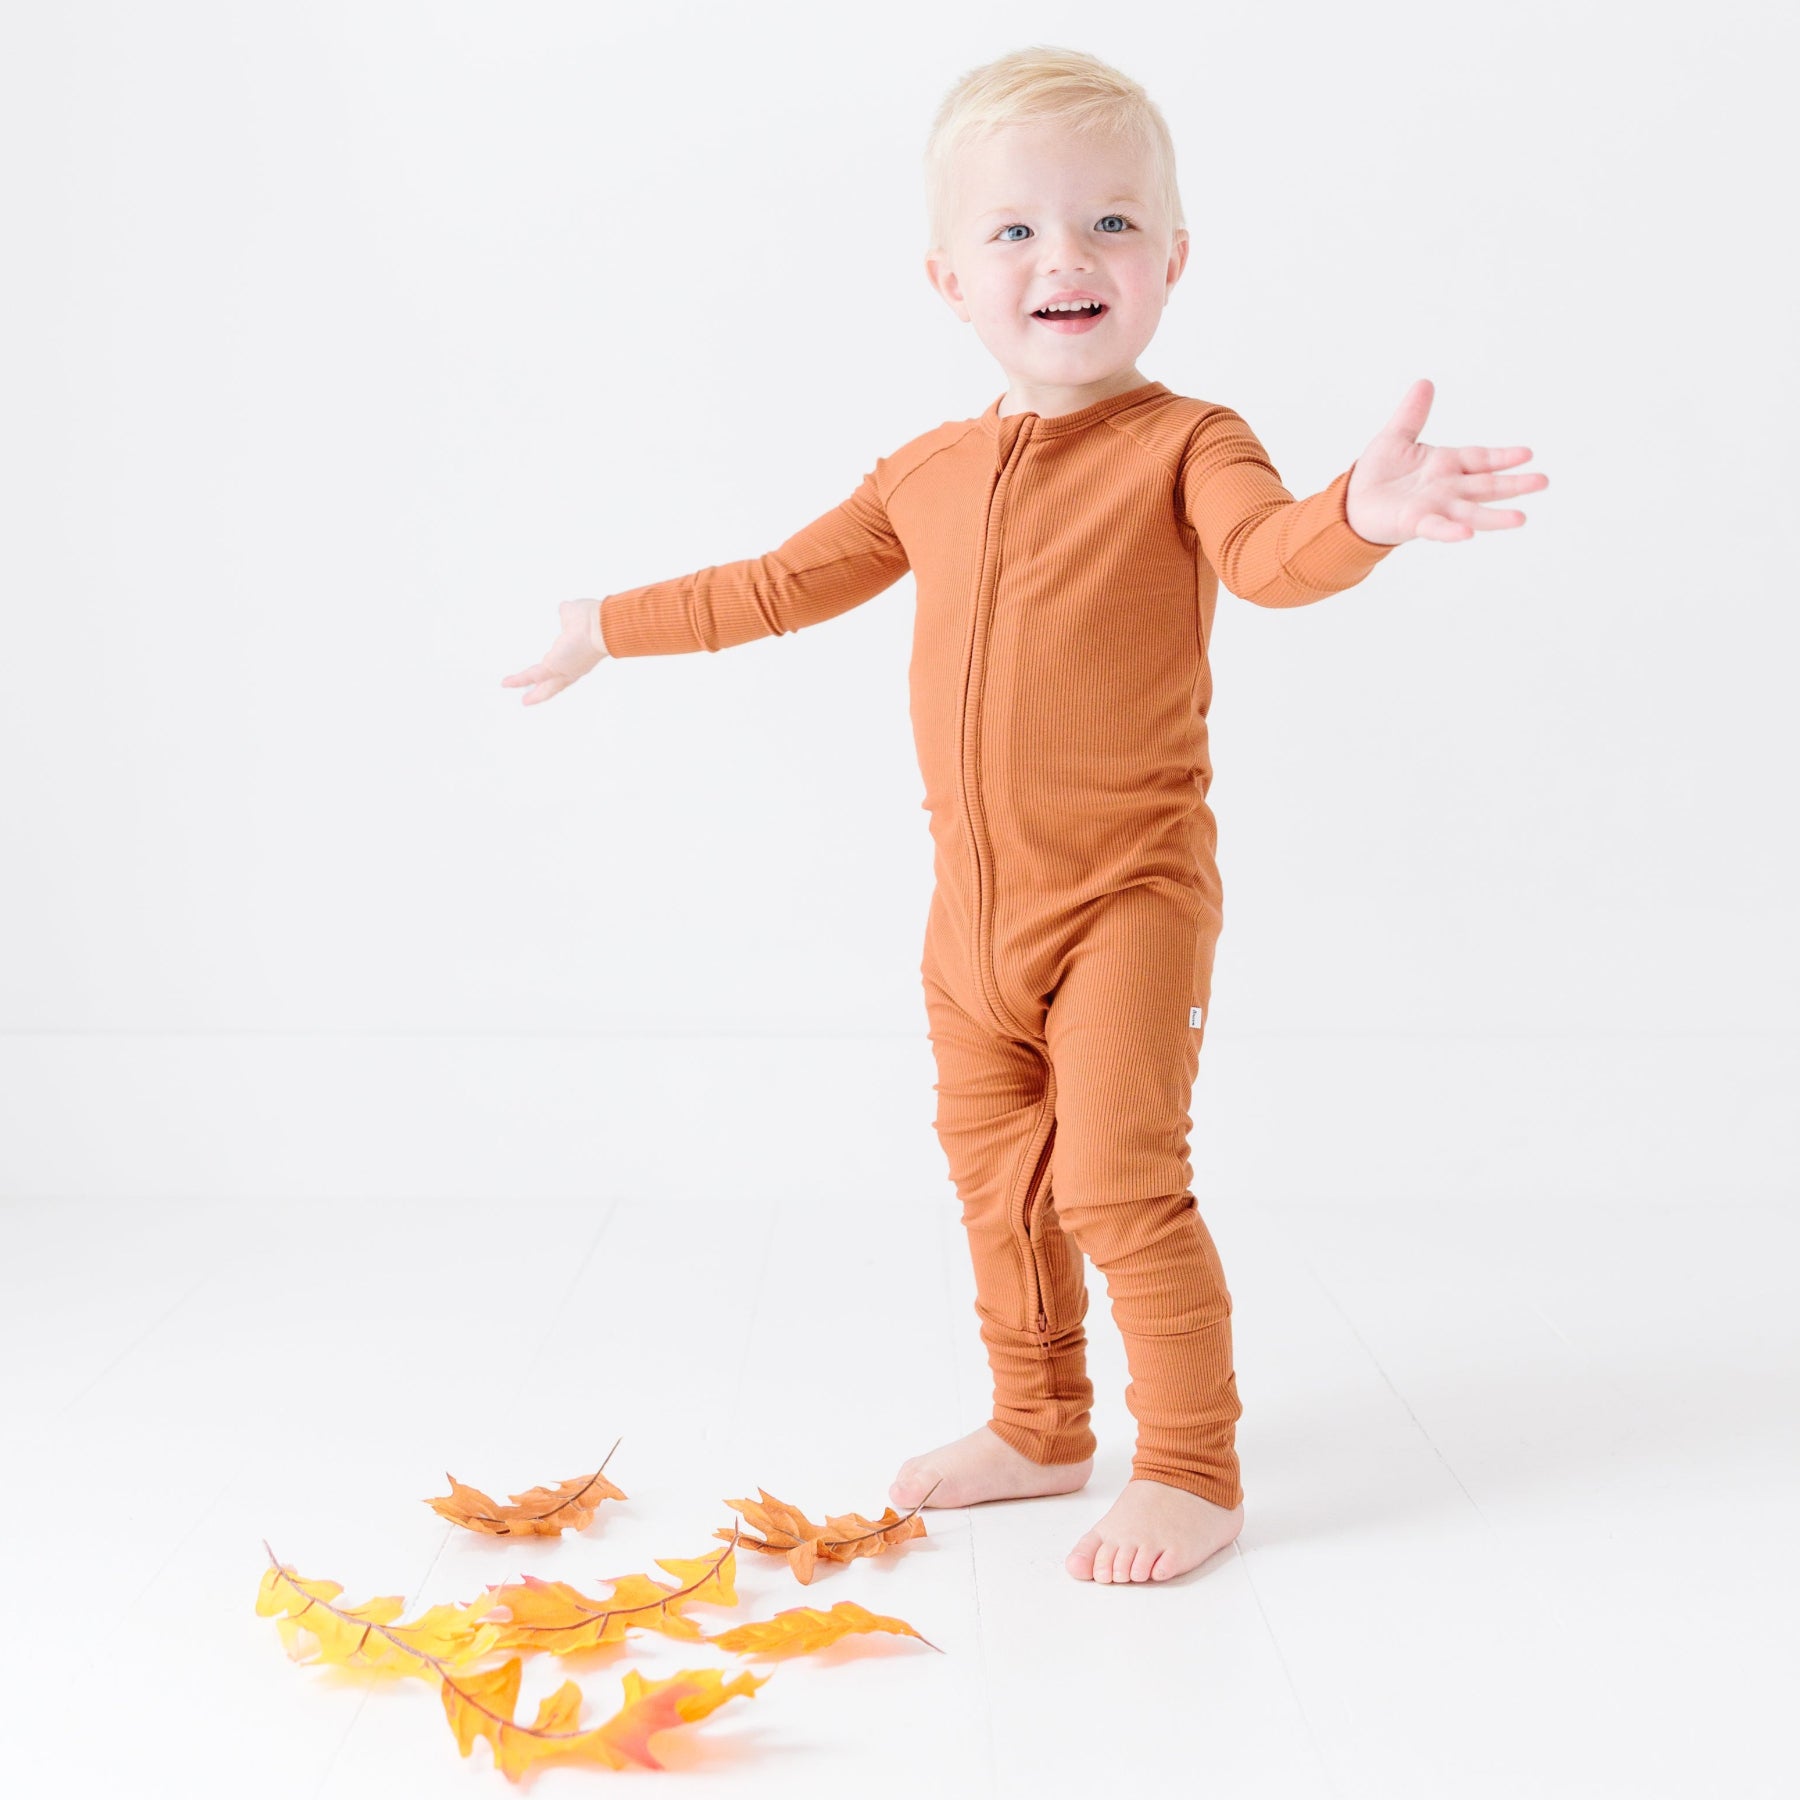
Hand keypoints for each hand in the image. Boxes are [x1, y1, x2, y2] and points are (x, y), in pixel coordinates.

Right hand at [500, 599, 607, 705]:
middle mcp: (572, 666)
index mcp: (577, 655)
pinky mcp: (554, 667)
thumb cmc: (595, 619)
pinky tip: (507, 683)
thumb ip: (566, 614)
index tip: (549, 677)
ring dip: (534, 693)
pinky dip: (518, 680)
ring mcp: (564, 669)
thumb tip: (564, 609)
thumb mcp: (574, 614)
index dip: (556, 673)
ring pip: (546, 685)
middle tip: (532, 698)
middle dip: (543, 691)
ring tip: (523, 700)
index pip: (564, 668)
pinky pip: (532, 675)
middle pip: (555, 684)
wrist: (601, 625)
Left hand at [1345, 378, 1547, 545]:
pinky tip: (1467, 535)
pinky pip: (1435, 528)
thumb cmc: (1377, 474)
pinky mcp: (1414, 523)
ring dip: (1494, 517)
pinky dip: (1450, 531)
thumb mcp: (1396, 437)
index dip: (1503, 456)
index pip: (1480, 459)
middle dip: (1514, 485)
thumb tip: (1425, 383)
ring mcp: (1434, 508)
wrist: (1351, 504)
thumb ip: (1413, 414)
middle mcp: (1446, 489)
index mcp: (1446, 466)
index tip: (1527, 454)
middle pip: (1485, 486)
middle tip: (1543, 481)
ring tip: (1520, 518)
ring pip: (1470, 512)